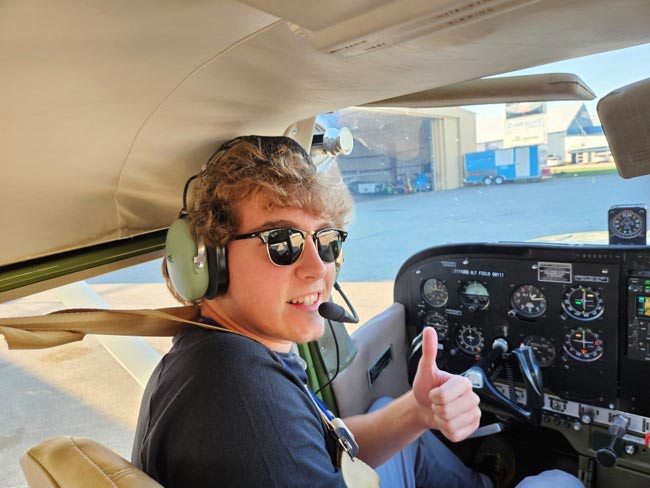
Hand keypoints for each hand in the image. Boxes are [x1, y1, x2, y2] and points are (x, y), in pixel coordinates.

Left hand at [412, 327, 480, 441]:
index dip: (435, 396)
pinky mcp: (472, 428)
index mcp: (463, 383)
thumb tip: (429, 330)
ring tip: (441, 411)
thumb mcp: (425, 369)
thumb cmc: (426, 387)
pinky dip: (445, 431)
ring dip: (440, 420)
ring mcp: (474, 414)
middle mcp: (472, 397)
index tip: (434, 391)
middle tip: (437, 402)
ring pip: (451, 424)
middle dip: (436, 408)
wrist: (426, 406)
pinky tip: (446, 421)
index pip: (445, 396)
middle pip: (447, 411)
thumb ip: (429, 350)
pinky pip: (455, 434)